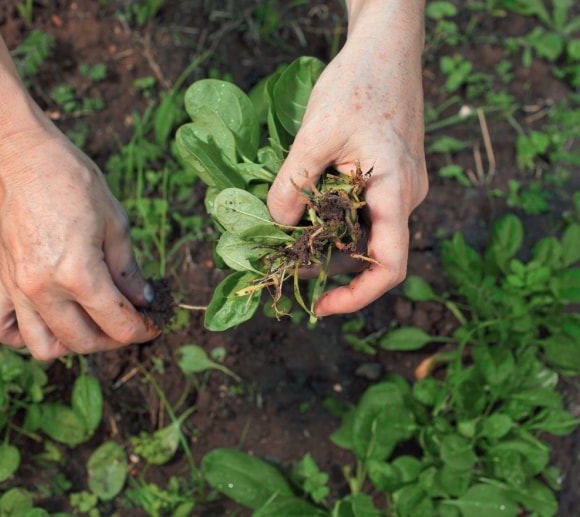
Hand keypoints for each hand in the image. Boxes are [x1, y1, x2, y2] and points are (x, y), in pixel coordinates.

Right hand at [0, 124, 159, 359]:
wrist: (19, 155)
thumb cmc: (71, 179)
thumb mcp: (115, 221)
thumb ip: (129, 270)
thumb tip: (144, 299)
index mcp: (78, 274)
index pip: (118, 325)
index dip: (144, 329)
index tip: (154, 322)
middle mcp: (43, 289)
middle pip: (83, 342)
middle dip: (114, 338)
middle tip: (128, 318)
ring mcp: (17, 288)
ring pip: (42, 347)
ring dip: (71, 342)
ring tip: (89, 321)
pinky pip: (0, 327)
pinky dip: (21, 334)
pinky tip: (44, 317)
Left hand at [267, 7, 427, 316]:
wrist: (385, 49)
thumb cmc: (358, 85)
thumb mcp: (316, 134)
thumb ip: (294, 185)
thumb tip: (274, 226)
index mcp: (397, 191)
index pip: (390, 265)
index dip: (357, 296)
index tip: (321, 306)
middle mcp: (405, 198)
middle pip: (372, 253)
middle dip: (331, 267)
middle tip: (284, 265)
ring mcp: (399, 189)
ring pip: (365, 232)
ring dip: (328, 241)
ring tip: (287, 236)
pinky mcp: (389, 178)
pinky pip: (364, 212)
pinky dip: (333, 220)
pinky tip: (304, 209)